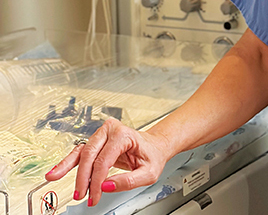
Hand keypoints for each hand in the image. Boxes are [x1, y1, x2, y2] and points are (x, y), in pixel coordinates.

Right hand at [45, 118, 172, 206]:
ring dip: (68, 168)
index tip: (94, 196)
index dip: (96, 181)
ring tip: (54, 177)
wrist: (154, 146)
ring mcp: (102, 134)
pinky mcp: (96, 142)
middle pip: (90, 154)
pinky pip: (79, 152)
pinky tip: (56, 171)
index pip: (104, 160)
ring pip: (81, 151)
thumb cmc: (152, 156)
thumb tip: (105, 186)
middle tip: (81, 195)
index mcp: (124, 135)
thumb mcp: (149, 172)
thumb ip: (129, 181)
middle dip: (83, 177)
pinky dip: (67, 163)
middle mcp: (111, 130)